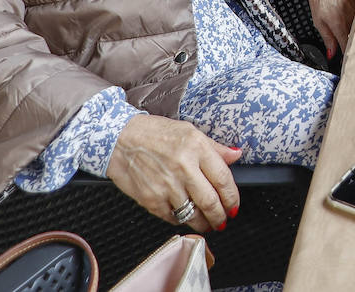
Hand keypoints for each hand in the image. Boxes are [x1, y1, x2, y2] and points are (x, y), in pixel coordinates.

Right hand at [107, 114, 240, 232]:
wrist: (119, 139)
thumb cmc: (153, 133)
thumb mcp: (189, 131)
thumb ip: (215, 147)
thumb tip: (235, 155)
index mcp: (196, 148)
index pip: (223, 179)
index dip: (232, 197)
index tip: (234, 205)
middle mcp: (183, 168)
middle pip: (211, 202)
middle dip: (221, 216)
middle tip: (223, 220)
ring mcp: (166, 186)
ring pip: (193, 214)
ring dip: (203, 223)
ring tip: (207, 223)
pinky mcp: (151, 200)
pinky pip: (172, 218)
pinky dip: (181, 219)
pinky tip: (185, 216)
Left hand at [307, 0, 354, 54]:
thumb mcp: (318, 21)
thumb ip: (327, 39)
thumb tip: (331, 53)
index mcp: (339, 23)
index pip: (346, 46)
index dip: (346, 56)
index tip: (345, 63)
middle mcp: (350, 18)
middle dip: (352, 47)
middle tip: (349, 55)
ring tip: (351, 42)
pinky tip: (353, 27)